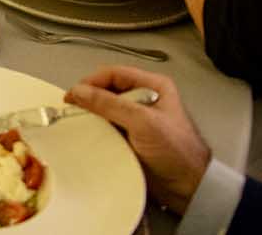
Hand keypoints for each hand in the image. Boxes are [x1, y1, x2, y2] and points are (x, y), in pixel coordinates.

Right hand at [66, 67, 210, 214]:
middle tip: (71, 110)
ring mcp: (138, 119)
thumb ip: (109, 104)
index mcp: (153, 86)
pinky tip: (88, 136)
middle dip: (89, 99)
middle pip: (108, 90)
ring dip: (92, 116)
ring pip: (106, 110)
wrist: (190, 187)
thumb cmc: (176, 150)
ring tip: (77, 123)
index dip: (92, 81)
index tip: (73, 95)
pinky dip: (97, 131)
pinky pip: (108, 128)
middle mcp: (144, 99)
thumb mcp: (143, 122)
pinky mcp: (132, 137)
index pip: (114, 74)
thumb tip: (78, 91)